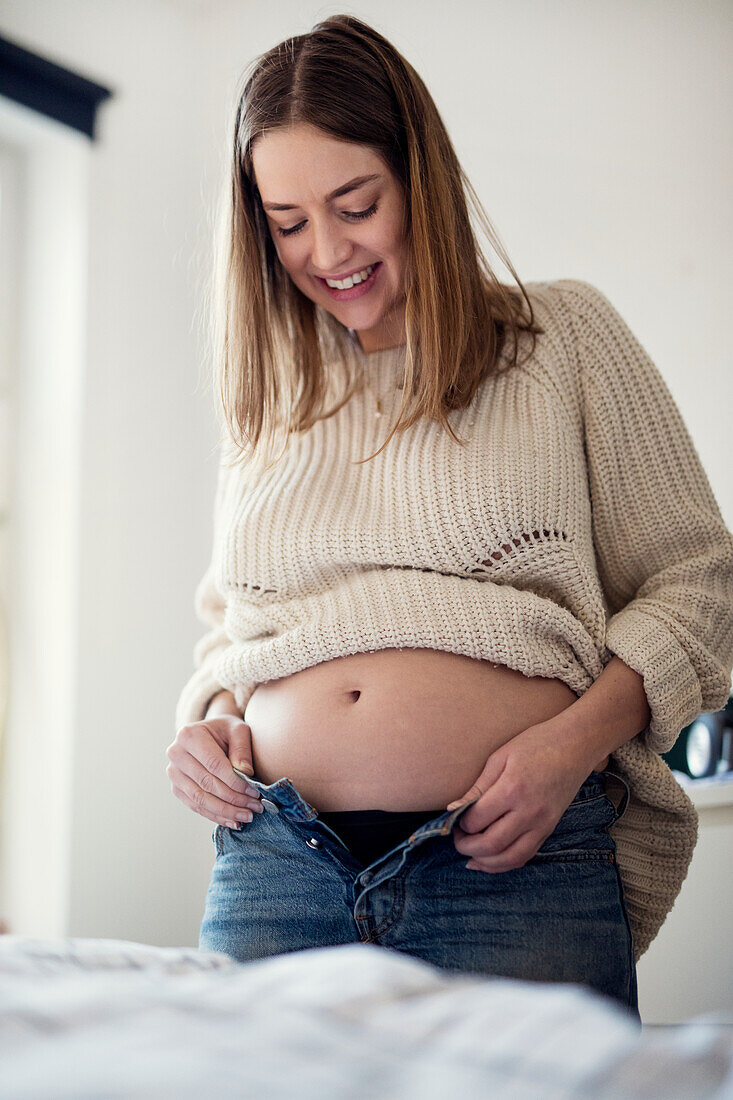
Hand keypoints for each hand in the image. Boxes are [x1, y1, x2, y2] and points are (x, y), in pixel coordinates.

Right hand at [166, 715, 262, 827]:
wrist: (211, 734)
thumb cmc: (226, 731)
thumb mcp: (238, 729)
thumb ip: (242, 748)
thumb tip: (245, 774)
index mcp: (189, 735)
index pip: (214, 765)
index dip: (235, 782)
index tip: (255, 792)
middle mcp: (176, 754)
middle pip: (207, 783)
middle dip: (234, 799)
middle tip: (255, 808)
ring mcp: (174, 773)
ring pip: (200, 798)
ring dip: (225, 811)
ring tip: (247, 817)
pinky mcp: (177, 788)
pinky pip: (196, 806)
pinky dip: (215, 815)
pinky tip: (233, 821)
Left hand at [447, 721, 595, 872]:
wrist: (576, 746)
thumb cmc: (535, 744)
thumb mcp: (500, 757)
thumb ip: (477, 787)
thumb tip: (453, 809)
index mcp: (512, 789)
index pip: (477, 820)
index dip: (459, 824)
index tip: (453, 818)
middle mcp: (529, 811)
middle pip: (491, 844)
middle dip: (467, 847)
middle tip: (457, 838)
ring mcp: (543, 823)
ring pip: (510, 858)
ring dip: (486, 862)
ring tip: (470, 855)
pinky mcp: (550, 829)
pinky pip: (526, 855)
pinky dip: (506, 863)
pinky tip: (490, 860)